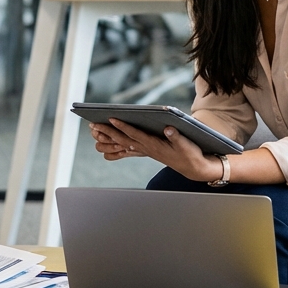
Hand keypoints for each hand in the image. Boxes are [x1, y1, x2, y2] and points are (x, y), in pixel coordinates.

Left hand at [92, 120, 218, 181]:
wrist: (193, 168)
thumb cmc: (190, 155)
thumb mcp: (186, 145)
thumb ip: (176, 136)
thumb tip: (168, 128)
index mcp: (154, 145)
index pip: (135, 134)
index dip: (124, 127)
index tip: (112, 119)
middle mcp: (147, 148)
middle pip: (123, 139)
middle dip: (108, 132)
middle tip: (93, 125)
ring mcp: (146, 150)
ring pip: (123, 142)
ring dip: (109, 136)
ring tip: (95, 128)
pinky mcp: (147, 150)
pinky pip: (129, 145)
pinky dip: (117, 141)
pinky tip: (109, 136)